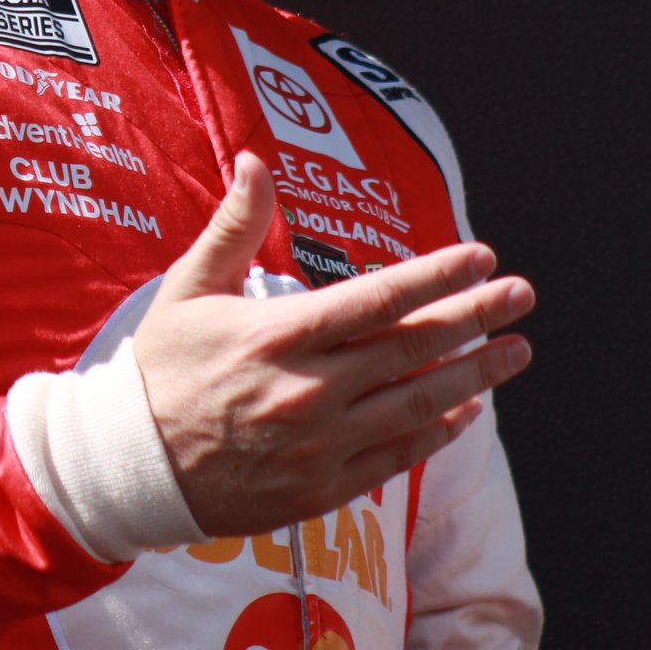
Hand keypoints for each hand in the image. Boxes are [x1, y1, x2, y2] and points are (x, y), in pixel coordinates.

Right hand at [133, 150, 534, 538]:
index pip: (379, 297)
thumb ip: (233, 225)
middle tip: (522, 295)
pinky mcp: (320, 489)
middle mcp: (309, 389)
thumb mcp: (188, 288)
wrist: (128, 467)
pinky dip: (437, 433)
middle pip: (412, 347)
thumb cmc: (160, 368)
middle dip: (476, 318)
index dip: (438, 275)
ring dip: (474, 376)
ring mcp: (319, 444)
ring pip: (417, 405)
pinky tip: (466, 410)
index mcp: (279, 333)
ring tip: (515, 352)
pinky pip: (396, 459)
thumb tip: (255, 160)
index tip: (482, 256)